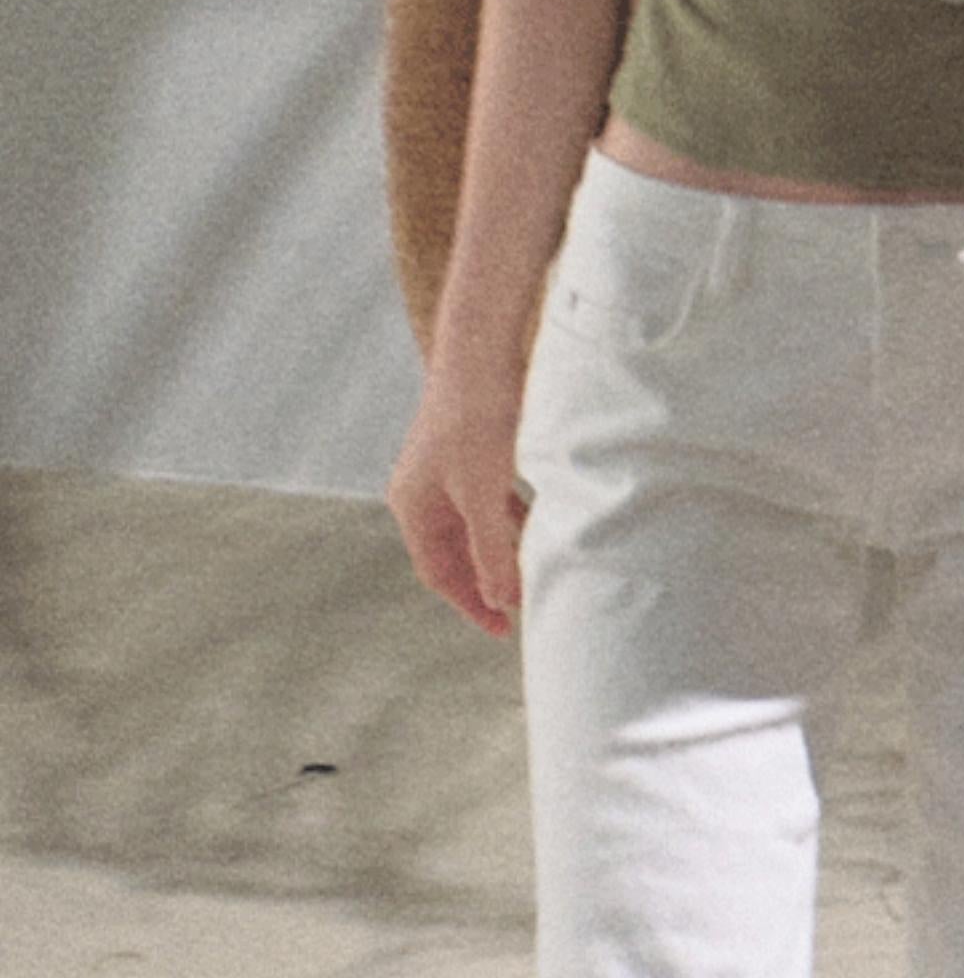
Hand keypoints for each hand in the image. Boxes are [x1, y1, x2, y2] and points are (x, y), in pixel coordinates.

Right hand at [387, 377, 530, 640]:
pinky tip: (535, 524)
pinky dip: (508, 518)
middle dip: (485, 579)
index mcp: (413, 505)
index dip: (470, 603)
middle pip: (454, 551)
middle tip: (520, 605)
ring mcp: (444, 470)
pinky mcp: (468, 450)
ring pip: (473, 525)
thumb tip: (499, 598)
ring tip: (532, 571)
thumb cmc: (477, 418)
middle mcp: (422, 491)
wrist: (481, 348)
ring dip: (500, 549)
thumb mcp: (485, 492)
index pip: (438, 572)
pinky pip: (487, 499)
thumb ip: (492, 548)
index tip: (503, 628)